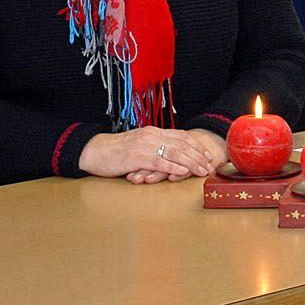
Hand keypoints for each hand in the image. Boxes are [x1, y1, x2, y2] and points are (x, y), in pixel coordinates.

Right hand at [81, 128, 221, 182]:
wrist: (94, 151)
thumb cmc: (115, 151)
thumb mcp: (138, 145)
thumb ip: (153, 147)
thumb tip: (169, 155)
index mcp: (152, 132)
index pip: (180, 136)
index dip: (196, 145)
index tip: (207, 154)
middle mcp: (151, 136)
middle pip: (181, 144)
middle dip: (198, 156)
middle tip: (210, 166)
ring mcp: (144, 146)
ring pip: (174, 152)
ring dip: (191, 163)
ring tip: (202, 171)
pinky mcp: (136, 157)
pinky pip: (158, 162)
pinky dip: (172, 167)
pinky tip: (182, 172)